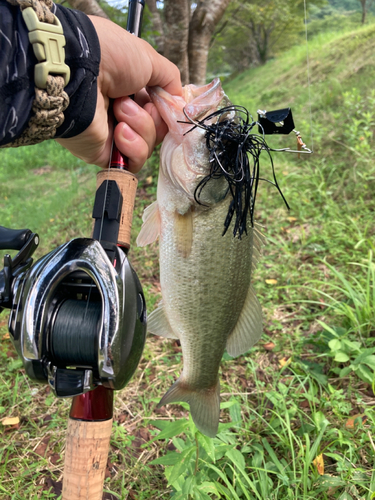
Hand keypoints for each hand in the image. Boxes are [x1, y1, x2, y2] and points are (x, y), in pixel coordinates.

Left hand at [56, 16, 181, 171]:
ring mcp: (113, 135)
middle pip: (157, 130)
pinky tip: (119, 131)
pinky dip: (133, 147)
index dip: (167, 110)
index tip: (169, 105)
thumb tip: (180, 101)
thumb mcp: (149, 59)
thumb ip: (169, 79)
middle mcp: (122, 113)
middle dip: (153, 117)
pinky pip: (134, 162)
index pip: (159, 110)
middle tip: (139, 103)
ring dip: (141, 126)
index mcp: (131, 90)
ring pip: (148, 145)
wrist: (76, 72)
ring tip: (119, 110)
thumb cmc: (110, 58)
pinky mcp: (105, 155)